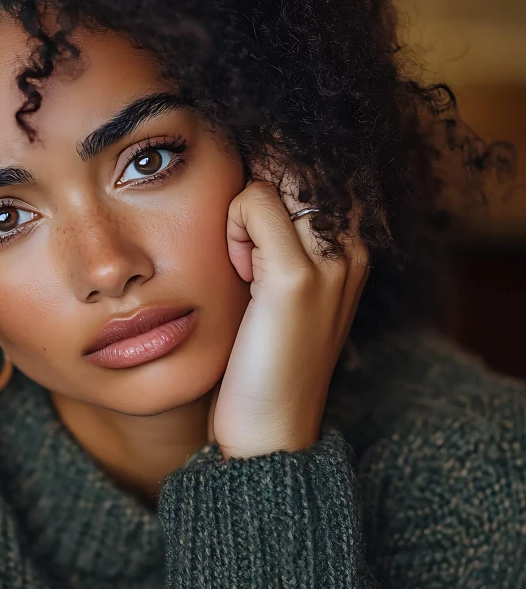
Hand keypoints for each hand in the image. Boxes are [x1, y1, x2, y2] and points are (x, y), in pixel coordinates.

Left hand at [206, 174, 370, 458]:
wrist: (269, 427)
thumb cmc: (264, 357)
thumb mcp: (279, 290)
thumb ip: (278, 239)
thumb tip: (252, 184)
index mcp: (354, 250)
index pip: (322, 167)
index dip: (278, 168)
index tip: (250, 209)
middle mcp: (353, 248)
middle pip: (303, 161)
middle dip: (260, 177)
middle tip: (243, 237)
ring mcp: (331, 261)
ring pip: (276, 175)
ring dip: (243, 210)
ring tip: (244, 264)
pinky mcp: (296, 277)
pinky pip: (254, 201)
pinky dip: (234, 227)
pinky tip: (239, 271)